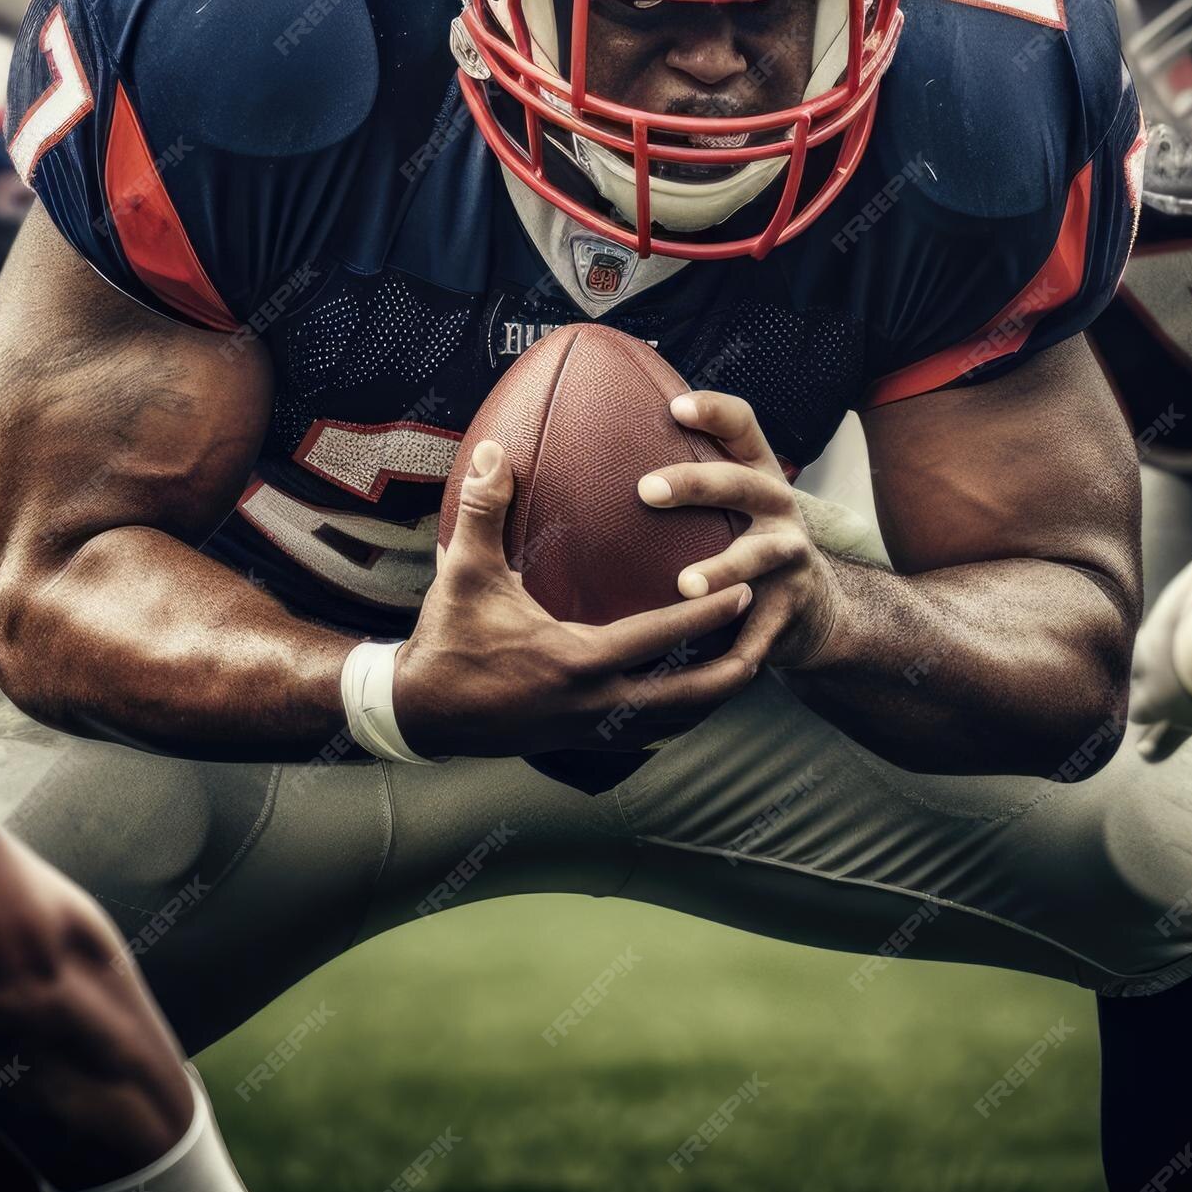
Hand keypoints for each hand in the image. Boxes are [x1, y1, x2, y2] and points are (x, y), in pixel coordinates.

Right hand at [394, 440, 756, 757]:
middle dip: (735, 668)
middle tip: (770, 635)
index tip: (749, 588)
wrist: (421, 712)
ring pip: (676, 723)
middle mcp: (594, 703)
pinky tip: (692, 694)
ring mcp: (591, 730)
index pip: (661, 638)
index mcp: (577, 660)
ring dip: (714, 697)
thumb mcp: (464, 572)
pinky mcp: (582, 741)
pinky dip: (680, 715)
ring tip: (746, 664)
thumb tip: (491, 449)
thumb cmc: (447, 638)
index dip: (708, 613)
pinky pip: (649, 733)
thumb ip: (484, 510)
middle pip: (690, 697)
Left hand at [637, 389, 848, 675]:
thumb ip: (684, 478)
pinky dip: (737, 646)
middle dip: (696, 484)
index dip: (715, 412)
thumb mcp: (729, 504)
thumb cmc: (744, 543)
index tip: (675, 406)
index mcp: (757, 474)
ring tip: (684, 584)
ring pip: (758, 557)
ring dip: (723, 570)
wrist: (814, 611)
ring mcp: (790, 557)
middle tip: (645, 489)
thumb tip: (586, 454)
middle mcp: (778, 507)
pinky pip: (760, 630)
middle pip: (741, 484)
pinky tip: (705, 660)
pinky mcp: (791, 609)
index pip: (743, 427)